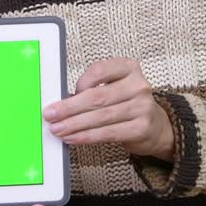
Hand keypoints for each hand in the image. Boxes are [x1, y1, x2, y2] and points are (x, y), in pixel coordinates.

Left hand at [43, 58, 174, 159]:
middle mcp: (138, 85)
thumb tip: (60, 103)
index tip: (64, 94)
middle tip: (50, 115)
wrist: (156, 126)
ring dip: (74, 125)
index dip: (79, 83)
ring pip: (100, 117)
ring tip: (57, 129)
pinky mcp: (141, 128)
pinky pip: (107, 133)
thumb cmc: (126, 103)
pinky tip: (73, 138)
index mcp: (128, 68)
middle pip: (97, 97)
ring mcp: (142, 107)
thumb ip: (93, 90)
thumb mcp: (114, 88)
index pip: (99, 71)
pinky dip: (86, 136)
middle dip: (69, 108)